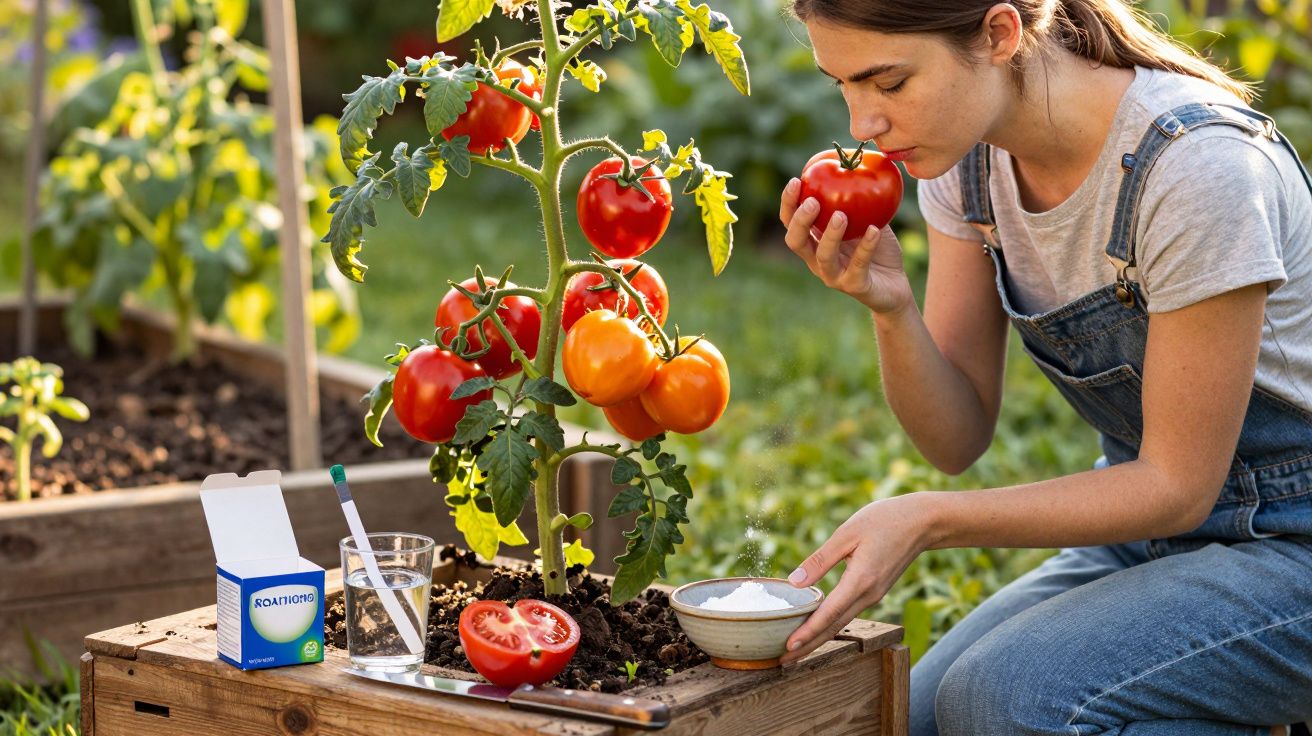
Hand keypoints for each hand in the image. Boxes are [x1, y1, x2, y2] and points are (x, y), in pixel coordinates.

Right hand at [779, 178, 914, 314]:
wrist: (894, 286)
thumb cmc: (876, 248)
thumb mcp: (866, 217)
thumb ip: (857, 196)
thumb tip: (856, 158)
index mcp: (813, 241)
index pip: (790, 222)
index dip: (788, 203)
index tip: (796, 180)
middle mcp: (817, 260)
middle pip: (795, 241)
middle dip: (800, 221)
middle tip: (813, 202)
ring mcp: (833, 276)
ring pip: (823, 257)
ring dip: (830, 235)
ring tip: (841, 215)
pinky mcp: (854, 287)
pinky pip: (858, 266)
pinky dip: (865, 247)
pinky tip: (874, 230)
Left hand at [779, 494, 929, 664]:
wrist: (923, 522)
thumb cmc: (885, 520)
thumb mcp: (847, 533)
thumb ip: (820, 559)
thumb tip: (794, 582)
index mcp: (860, 580)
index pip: (828, 614)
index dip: (807, 632)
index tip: (787, 647)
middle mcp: (869, 595)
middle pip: (834, 627)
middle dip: (808, 646)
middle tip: (782, 661)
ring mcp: (874, 595)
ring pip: (841, 622)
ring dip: (818, 638)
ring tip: (794, 650)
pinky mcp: (875, 591)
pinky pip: (849, 613)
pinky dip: (830, 625)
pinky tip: (817, 627)